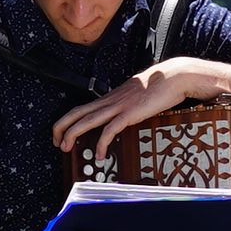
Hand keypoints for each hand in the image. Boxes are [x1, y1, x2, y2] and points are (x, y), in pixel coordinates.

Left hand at [49, 57, 230, 154]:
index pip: (81, 108)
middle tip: (56, 143)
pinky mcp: (129, 113)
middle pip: (77, 113)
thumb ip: (126, 105)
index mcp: (110, 98)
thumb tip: (122, 116)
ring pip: (87, 120)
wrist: (173, 76)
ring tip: (66, 149)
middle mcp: (110, 101)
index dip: (67, 120)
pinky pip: (110, 130)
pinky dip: (101, 143)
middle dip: (62, 128)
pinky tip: (100, 154)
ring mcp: (118, 107)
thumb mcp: (136, 96)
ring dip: (73, 134)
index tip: (61, 133)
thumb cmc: (158, 86)